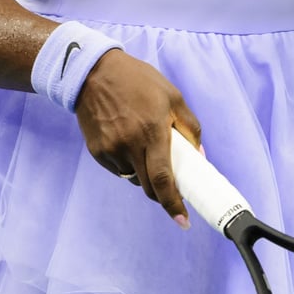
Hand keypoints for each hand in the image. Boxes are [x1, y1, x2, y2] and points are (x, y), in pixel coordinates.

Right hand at [75, 49, 200, 226]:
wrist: (94, 72)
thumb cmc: (139, 81)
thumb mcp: (172, 95)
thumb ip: (189, 127)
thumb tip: (199, 157)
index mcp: (152, 130)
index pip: (163, 179)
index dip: (174, 204)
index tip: (183, 222)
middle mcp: (130, 144)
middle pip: (148, 187)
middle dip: (162, 193)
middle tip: (170, 187)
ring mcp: (111, 150)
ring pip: (133, 178)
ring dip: (144, 173)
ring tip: (144, 146)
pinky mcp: (97, 151)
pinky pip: (118, 169)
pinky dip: (128, 164)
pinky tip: (127, 141)